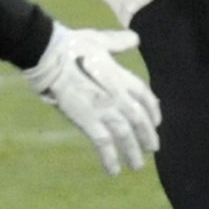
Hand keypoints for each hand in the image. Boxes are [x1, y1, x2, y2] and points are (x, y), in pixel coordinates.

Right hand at [22, 22, 160, 174]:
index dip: (152, 111)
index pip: (145, 96)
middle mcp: (119, 95)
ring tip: (137, 165)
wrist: (52, 56)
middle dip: (147, 135)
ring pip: (125, 135)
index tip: (156, 122)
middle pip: (139, 120)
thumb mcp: (100, 40)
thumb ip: (118, 43)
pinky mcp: (89, 120)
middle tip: (152, 149)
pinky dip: (110, 158)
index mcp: (122, 76)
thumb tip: (135, 38)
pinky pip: (104, 144)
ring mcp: (105, 109)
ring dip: (132, 152)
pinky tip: (114, 171)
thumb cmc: (72, 45)